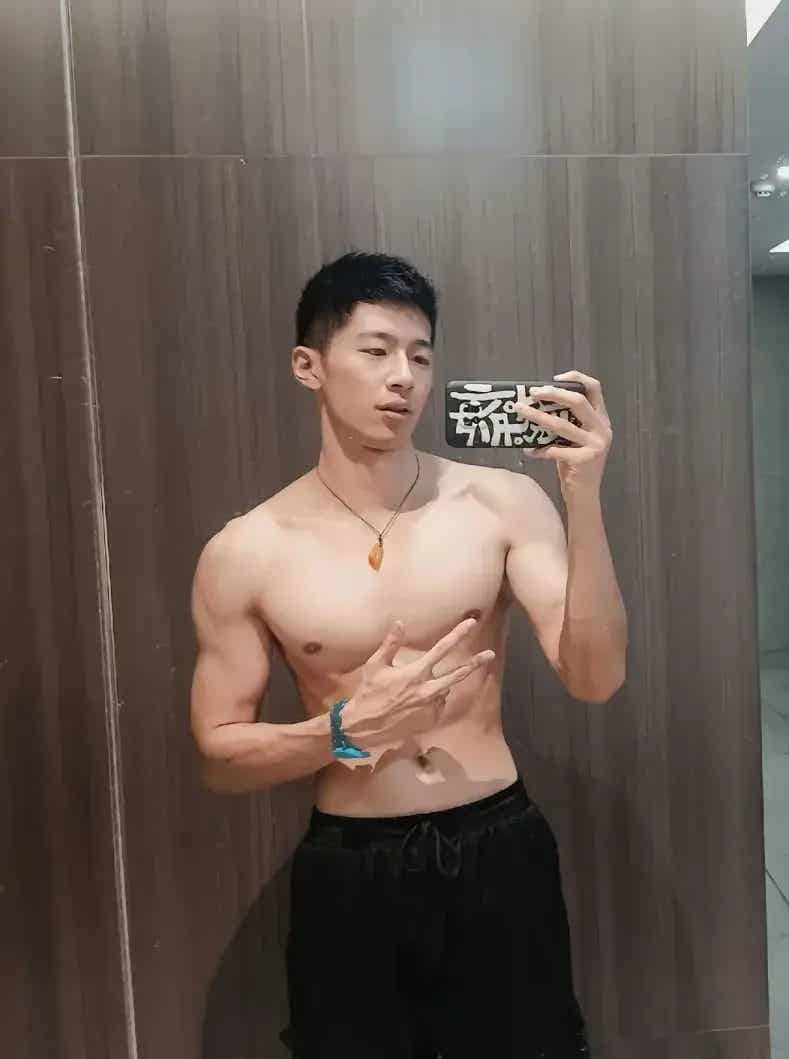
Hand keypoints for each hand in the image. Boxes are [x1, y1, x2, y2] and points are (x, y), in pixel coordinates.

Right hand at [339, 618, 494, 751]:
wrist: (365, 726)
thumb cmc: (368, 692)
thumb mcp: (375, 665)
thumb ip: (390, 644)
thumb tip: (399, 622)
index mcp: (416, 673)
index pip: (442, 649)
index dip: (458, 634)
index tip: (471, 623)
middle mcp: (428, 689)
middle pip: (458, 673)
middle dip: (475, 663)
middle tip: (490, 654)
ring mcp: (431, 706)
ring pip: (444, 688)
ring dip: (439, 684)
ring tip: (416, 688)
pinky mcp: (431, 720)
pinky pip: (438, 703)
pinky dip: (432, 698)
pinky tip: (414, 701)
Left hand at [513, 370, 612, 493]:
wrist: (585, 495)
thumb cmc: (575, 465)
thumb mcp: (577, 439)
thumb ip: (568, 422)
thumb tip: (538, 403)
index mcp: (601, 420)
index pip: (595, 388)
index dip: (576, 378)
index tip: (555, 378)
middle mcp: (602, 430)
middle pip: (578, 401)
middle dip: (553, 393)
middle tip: (533, 393)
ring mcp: (596, 445)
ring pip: (562, 425)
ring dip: (537, 417)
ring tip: (521, 411)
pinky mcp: (584, 460)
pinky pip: (555, 450)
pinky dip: (538, 450)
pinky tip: (527, 451)